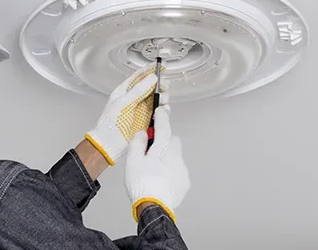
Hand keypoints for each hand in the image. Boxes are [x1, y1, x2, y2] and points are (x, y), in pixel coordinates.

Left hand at [85, 63, 168, 165]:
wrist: (109, 146)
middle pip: (150, 86)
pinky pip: (158, 111)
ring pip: (156, 98)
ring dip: (162, 97)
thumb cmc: (109, 125)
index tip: (161, 66)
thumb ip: (138, 90)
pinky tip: (162, 111)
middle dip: (159, 85)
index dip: (150, 70)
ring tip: (162, 101)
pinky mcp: (147, 120)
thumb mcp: (123, 104)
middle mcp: (133, 98)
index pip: (139, 76)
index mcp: (124, 91)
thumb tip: (151, 78)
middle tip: (163, 86)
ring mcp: (141, 109)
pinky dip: (163, 110)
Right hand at [125, 106, 189, 222]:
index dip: (161, 116)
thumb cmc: (142, 184)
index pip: (164, 125)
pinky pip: (178, 169)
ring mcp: (182, 168)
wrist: (155, 208)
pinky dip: (170, 171)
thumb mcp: (133, 161)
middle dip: (163, 141)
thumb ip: (138, 143)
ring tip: (153, 170)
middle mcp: (176, 155)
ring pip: (175, 156)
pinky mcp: (185, 181)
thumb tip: (142, 134)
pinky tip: (160, 180)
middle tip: (150, 150)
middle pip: (171, 140)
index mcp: (163, 147)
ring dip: (166, 158)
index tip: (159, 110)